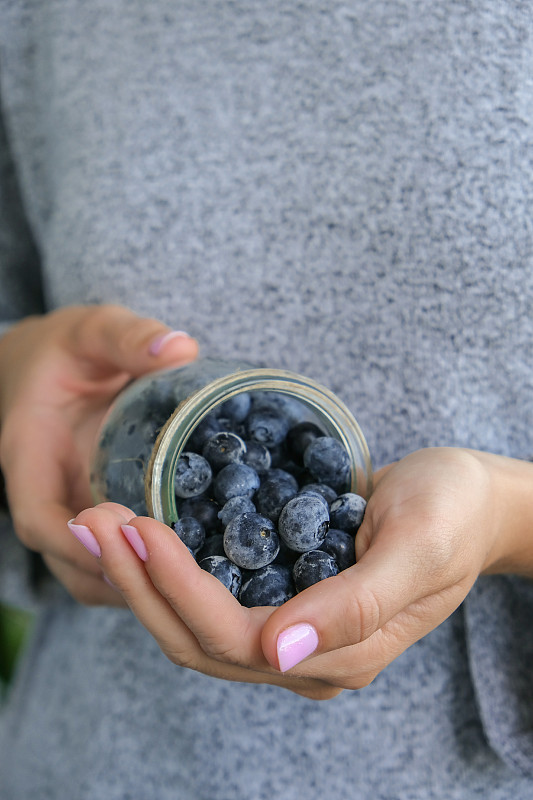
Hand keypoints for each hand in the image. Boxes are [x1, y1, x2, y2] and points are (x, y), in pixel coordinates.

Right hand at [0, 304, 197, 605]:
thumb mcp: (91, 330)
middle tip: (181, 577)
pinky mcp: (99, 511)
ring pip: (94, 571)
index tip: (127, 546)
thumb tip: (180, 348)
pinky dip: (146, 569)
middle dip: (120, 579)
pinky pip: (117, 555)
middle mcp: (49, 495)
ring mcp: (74, 509)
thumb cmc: (66, 348)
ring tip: (194, 582)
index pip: (39, 519)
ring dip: (137, 585)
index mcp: (31, 457)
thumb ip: (127, 336)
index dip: (78, 545)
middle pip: (71, 563)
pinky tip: (194, 564)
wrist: (53, 363)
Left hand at [67, 448, 532, 696]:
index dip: (177, 589)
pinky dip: (170, 569)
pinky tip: (142, 531)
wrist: (470, 500)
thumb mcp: (420, 545)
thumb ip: (357, 603)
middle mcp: (308, 653)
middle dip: (139, 583)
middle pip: (199, 639)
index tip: (136, 526)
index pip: (235, 638)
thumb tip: (279, 650)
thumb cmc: (452, 512)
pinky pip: (213, 596)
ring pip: (196, 625)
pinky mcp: (284, 597)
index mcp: (343, 651)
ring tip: (101, 521)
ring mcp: (293, 629)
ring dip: (143, 577)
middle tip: (93, 518)